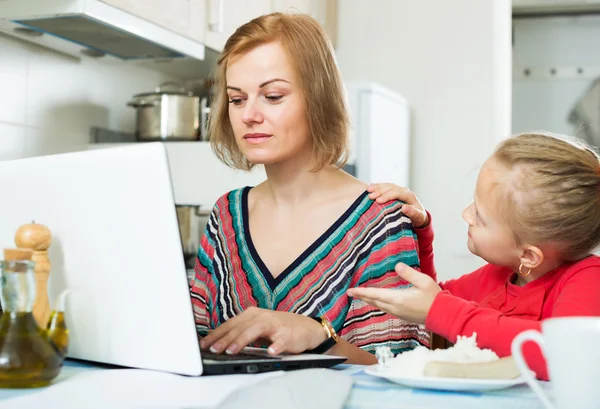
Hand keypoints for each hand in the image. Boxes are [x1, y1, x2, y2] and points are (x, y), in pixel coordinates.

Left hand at [199, 307, 326, 355]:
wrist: (306, 327)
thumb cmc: (278, 328)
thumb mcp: (257, 328)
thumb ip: (240, 333)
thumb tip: (218, 342)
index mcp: (251, 315)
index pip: (230, 324)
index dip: (216, 334)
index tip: (203, 344)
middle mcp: (261, 316)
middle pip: (239, 327)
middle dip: (224, 339)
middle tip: (213, 349)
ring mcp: (275, 324)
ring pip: (255, 330)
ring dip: (242, 340)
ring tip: (232, 350)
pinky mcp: (288, 334)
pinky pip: (281, 340)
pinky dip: (276, 345)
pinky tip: (271, 351)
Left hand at [346, 263, 440, 323]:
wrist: (444, 316)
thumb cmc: (435, 298)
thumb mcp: (424, 281)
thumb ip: (409, 273)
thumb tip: (397, 265)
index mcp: (398, 299)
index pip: (375, 295)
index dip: (362, 292)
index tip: (350, 290)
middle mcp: (395, 308)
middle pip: (374, 302)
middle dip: (362, 296)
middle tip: (351, 292)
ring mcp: (399, 313)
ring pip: (379, 306)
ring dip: (369, 300)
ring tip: (362, 295)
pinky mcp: (403, 316)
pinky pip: (385, 309)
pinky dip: (378, 304)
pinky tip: (378, 301)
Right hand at [367, 183, 428, 227]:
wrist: (418, 216)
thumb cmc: (418, 218)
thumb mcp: (418, 217)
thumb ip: (412, 213)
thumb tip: (404, 208)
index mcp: (410, 196)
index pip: (397, 193)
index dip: (387, 196)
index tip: (378, 201)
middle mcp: (404, 191)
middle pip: (391, 188)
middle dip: (380, 191)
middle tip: (370, 197)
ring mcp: (399, 190)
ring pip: (387, 186)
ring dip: (377, 187)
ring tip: (368, 190)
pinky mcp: (394, 191)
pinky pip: (385, 187)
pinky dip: (377, 186)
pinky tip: (370, 186)